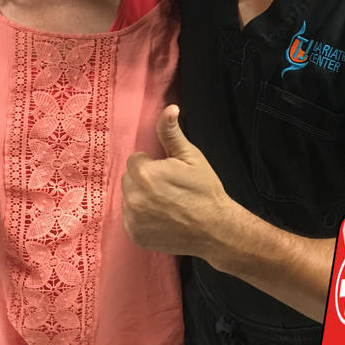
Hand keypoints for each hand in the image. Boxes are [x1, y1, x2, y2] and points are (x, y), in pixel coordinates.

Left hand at [122, 105, 233, 256]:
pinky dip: (141, 218)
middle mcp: (134, 198)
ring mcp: (133, 219)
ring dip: (141, 198)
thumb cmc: (205, 190)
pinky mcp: (135, 236)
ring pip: (129, 199)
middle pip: (129, 179)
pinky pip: (130, 219)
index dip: (152, 164)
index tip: (168, 173)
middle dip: (144, 180)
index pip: (135, 160)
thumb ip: (172, 133)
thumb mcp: (191, 157)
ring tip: (165, 204)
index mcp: (144, 174)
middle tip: (167, 188)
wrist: (215, 229)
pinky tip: (160, 218)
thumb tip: (169, 108)